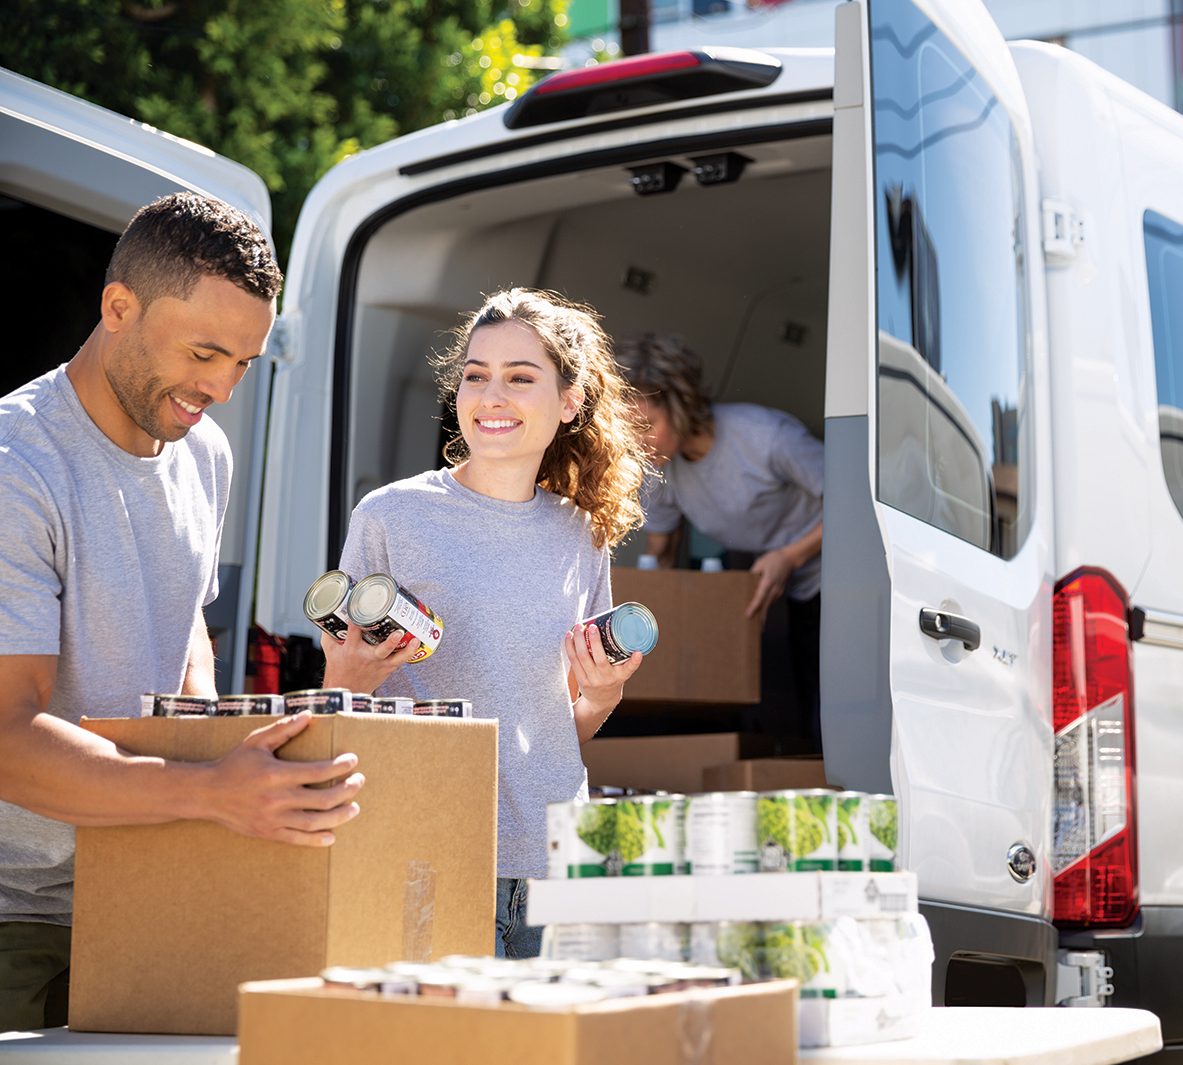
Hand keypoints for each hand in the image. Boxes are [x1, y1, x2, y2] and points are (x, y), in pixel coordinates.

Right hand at [202, 711, 363, 846]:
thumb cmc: (235, 764)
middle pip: (322, 799)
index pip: (317, 772)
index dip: (340, 767)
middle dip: (346, 790)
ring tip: (354, 808)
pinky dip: (316, 839)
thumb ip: (284, 728)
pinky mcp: (268, 833)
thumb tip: (310, 715)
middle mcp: (276, 799)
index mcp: (276, 774)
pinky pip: (297, 840)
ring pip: (314, 823)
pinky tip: (332, 835)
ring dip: (339, 816)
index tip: (353, 760)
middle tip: (359, 781)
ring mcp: (272, 819)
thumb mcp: (257, 741)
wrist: (207, 794)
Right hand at [320, 623, 421, 694]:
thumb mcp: (330, 650)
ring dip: (407, 649)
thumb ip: (330, 634)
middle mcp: (367, 657)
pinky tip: (416, 645)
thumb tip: (332, 617)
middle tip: (398, 632)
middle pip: (381, 649)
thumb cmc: (338, 670)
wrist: (346, 691)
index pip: (355, 631)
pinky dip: (408, 653)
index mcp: (351, 649)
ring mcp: (379, 665)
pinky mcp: (386, 670)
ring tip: (415, 639)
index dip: (359, 618)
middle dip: (391, 641)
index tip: (364, 606)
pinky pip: (400, 662)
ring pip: (396, 658)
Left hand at [566, 622, 643, 714]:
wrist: (601, 700)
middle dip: (594, 641)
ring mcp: (591, 679)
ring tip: (577, 627)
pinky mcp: (580, 679)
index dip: (635, 661)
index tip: (638, 652)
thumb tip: (630, 634)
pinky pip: (573, 661)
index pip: (629, 669)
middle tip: (592, 626)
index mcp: (620, 676)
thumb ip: (626, 657)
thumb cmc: (613, 680)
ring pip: (582, 658)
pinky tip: (569, 636)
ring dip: (578, 641)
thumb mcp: (623, 672)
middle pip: (599, 658)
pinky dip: (570, 647)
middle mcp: (606, 678)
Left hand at [745, 547, 796, 623]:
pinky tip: (760, 613)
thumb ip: (752, 574)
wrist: (789, 559)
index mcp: (768, 581)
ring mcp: (778, 592)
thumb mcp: (760, 563)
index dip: (754, 606)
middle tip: (753, 629)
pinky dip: (765, 608)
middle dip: (760, 618)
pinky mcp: (779, 592)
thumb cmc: (773, 559)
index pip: (760, 596)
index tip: (748, 615)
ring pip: (768, 605)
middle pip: (765, 606)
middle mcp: (774, 589)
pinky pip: (770, 602)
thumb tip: (744, 583)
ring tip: (755, 624)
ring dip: (762, 614)